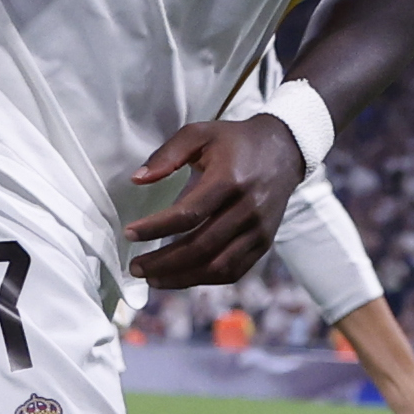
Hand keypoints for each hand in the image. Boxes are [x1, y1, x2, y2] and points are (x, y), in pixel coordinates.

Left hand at [121, 113, 306, 289]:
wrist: (284, 150)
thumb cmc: (235, 142)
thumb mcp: (199, 134)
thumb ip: (167, 155)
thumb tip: (136, 179)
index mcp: (229, 180)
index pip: (188, 214)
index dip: (155, 228)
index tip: (129, 234)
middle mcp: (247, 209)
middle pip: (201, 246)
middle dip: (163, 262)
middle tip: (136, 267)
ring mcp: (258, 230)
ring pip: (217, 266)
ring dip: (181, 278)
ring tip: (153, 279)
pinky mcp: (264, 243)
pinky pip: (233, 271)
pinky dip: (205, 280)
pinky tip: (181, 278)